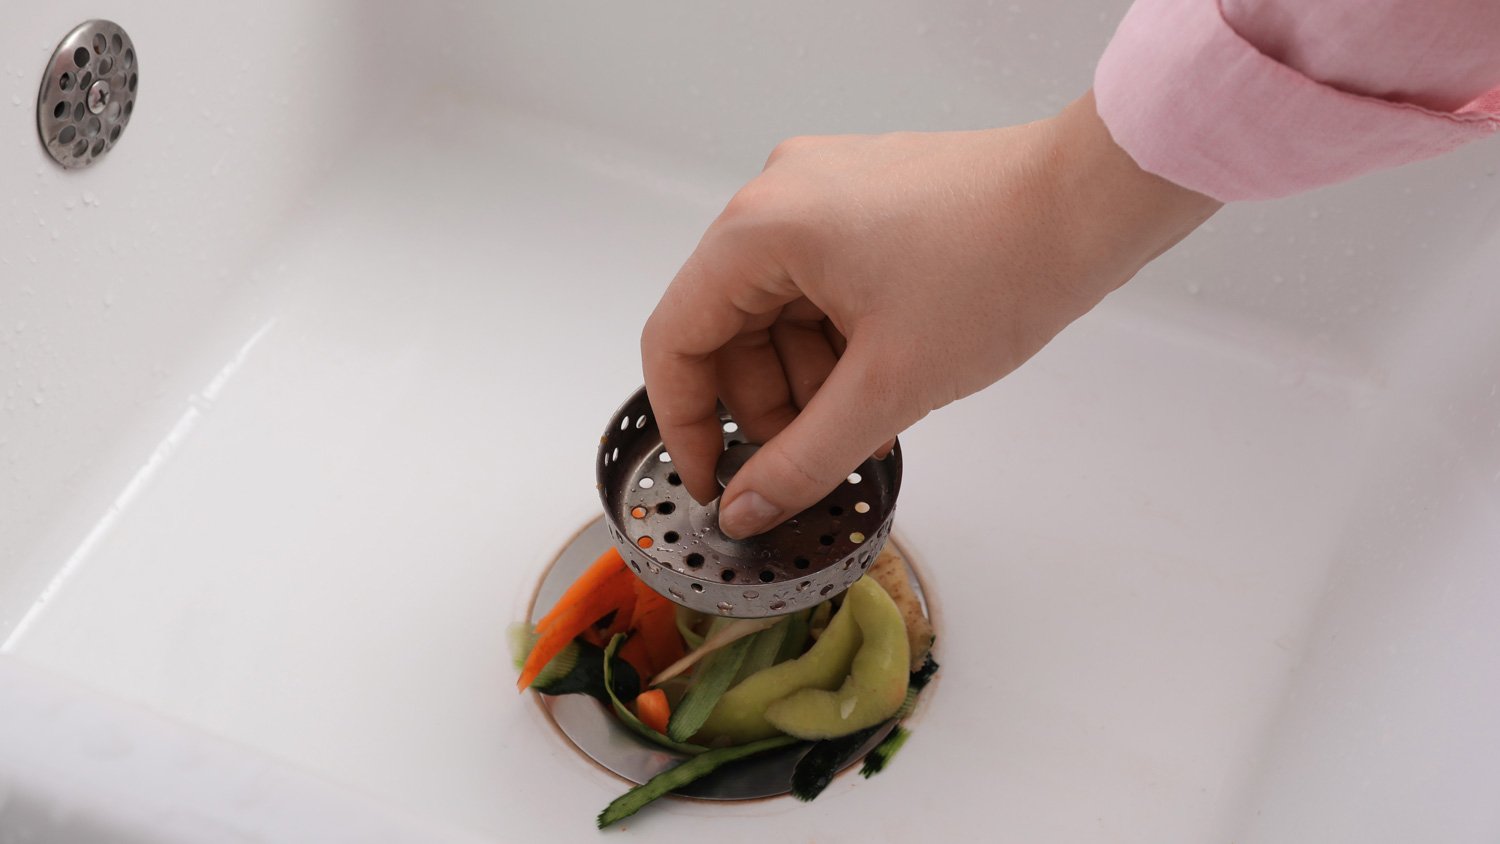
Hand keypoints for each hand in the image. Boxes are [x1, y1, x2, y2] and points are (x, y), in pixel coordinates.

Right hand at [641, 91, 1219, 538]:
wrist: (1093, 202)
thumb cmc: (1000, 269)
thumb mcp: (888, 388)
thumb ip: (802, 460)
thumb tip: (744, 509)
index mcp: (759, 228)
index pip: (675, 339)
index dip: (685, 424)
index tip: (715, 481)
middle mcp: (778, 196)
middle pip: (728, 328)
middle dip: (768, 406)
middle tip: (816, 457)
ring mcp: (822, 191)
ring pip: (776, 312)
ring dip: (810, 378)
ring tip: (872, 419)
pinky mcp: (862, 198)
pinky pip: (819, 285)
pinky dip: (838, 341)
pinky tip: (885, 378)